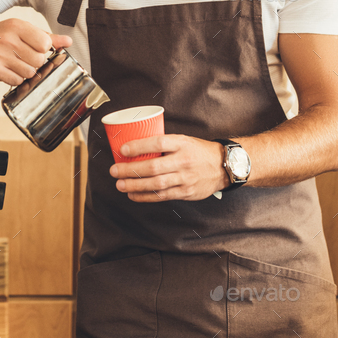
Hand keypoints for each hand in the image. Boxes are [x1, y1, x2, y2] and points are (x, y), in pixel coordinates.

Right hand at [0, 18, 71, 84]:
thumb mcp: (19, 31)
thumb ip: (45, 36)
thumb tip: (67, 41)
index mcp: (17, 26)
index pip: (45, 43)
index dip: (42, 50)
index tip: (34, 50)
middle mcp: (8, 38)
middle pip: (39, 60)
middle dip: (34, 63)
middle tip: (21, 59)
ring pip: (29, 72)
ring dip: (24, 72)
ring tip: (13, 65)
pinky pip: (16, 80)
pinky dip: (14, 79)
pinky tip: (6, 71)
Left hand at [109, 135, 228, 201]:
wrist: (223, 166)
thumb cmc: (199, 151)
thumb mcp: (184, 140)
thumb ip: (164, 144)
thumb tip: (136, 146)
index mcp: (182, 144)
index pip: (158, 144)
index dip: (139, 146)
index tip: (123, 149)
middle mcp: (183, 161)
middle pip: (154, 167)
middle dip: (130, 170)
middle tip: (114, 170)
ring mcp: (185, 178)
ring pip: (156, 184)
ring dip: (135, 185)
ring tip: (120, 185)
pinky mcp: (186, 192)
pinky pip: (162, 196)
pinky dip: (145, 196)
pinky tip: (133, 195)